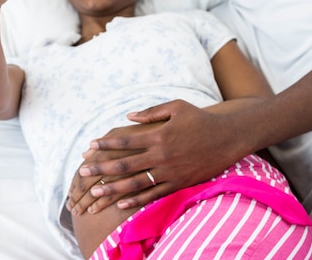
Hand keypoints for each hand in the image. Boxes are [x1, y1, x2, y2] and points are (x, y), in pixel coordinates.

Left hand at [78, 100, 248, 209]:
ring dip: (113, 190)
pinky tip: (122, 205)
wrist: (228, 137)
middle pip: (125, 165)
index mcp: (159, 134)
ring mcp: (170, 172)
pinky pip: (154, 195)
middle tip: (83, 173)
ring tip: (95, 194)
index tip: (89, 147)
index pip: (125, 141)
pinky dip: (137, 201)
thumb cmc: (201, 119)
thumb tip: (128, 117)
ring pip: (136, 184)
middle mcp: (162, 155)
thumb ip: (151, 112)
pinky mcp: (179, 183)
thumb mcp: (177, 107)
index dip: (106, 144)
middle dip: (101, 169)